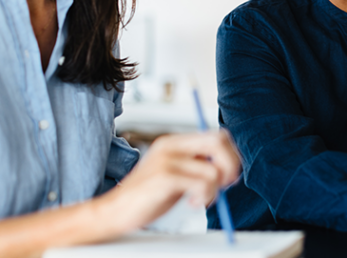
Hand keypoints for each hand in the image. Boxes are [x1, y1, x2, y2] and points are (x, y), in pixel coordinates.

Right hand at [98, 131, 240, 233]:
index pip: (217, 135)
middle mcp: (171, 146)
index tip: (229, 176)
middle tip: (225, 185)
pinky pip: (202, 184)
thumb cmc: (149, 196)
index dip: (231, 154)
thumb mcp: (177, 174)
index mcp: (175, 142)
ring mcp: (167, 160)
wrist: (115, 211)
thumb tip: (231, 168)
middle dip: (231, 165)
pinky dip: (204, 197)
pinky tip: (192, 203)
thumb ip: (198, 165)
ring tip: (200, 199)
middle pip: (218, 141)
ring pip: (213, 169)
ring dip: (214, 190)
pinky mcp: (164, 177)